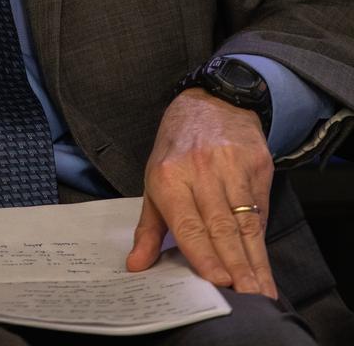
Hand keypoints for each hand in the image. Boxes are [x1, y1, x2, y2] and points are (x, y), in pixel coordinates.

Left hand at [126, 88, 275, 296]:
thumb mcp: (155, 180)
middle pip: (221, 227)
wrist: (211, 102)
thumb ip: (148, 228)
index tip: (218, 282)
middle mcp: (201, 170)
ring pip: (245, 222)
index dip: (205, 254)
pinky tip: (265, 260)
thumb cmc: (178, 149)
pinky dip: (263, 236)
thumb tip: (136, 265)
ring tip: (263, 291)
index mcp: (169, 177)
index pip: (189, 224)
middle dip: (237, 267)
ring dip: (255, 260)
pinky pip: (260, 207)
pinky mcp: (257, 162)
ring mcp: (231, 165)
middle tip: (249, 298)